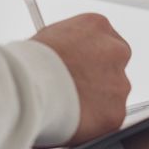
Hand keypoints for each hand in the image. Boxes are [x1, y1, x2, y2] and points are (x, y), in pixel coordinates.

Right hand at [32, 13, 131, 144]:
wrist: (29, 87)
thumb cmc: (30, 62)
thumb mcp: (49, 37)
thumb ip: (69, 45)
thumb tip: (66, 57)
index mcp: (98, 26)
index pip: (105, 40)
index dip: (90, 57)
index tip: (81, 67)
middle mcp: (115, 51)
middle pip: (114, 66)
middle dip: (98, 78)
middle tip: (76, 88)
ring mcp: (119, 82)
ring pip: (112, 95)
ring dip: (96, 101)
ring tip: (68, 105)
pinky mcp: (115, 112)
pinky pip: (107, 118)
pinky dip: (93, 123)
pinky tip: (73, 118)